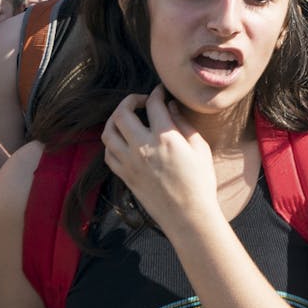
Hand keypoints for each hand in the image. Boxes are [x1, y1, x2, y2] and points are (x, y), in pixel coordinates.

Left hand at [101, 87, 219, 236]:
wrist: (187, 215)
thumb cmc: (200, 182)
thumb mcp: (200, 148)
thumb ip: (183, 124)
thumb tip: (169, 107)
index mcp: (165, 138)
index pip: (153, 104)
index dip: (157, 93)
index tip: (160, 92)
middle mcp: (142, 147)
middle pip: (122, 113)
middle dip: (130, 100)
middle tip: (141, 101)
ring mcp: (129, 162)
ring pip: (108, 132)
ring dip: (115, 119)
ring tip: (127, 118)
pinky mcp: (124, 175)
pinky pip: (108, 152)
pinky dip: (112, 142)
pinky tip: (124, 140)